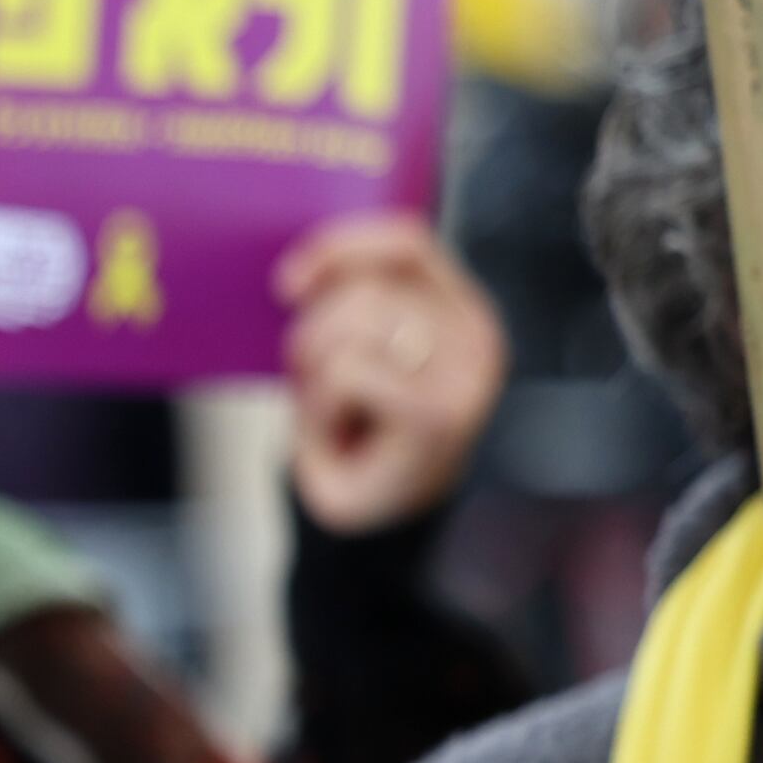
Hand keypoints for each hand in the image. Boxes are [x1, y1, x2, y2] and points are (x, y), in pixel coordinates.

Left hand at [277, 215, 507, 536]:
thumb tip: (299, 275)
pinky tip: (340, 433)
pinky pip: (347, 373)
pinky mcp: (440, 413)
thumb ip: (345, 303)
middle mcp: (476, 335)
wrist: (367, 519)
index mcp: (459, 307)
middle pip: (365, 289)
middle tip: (320, 387)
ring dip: (316, 374)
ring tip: (335, 412)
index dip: (340, 248)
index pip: (406, 243)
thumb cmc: (356, 429)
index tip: (287, 284)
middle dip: (314, 335)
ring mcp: (465, 375)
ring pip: (351, 327)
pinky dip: (322, 405)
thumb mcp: (350, 351)